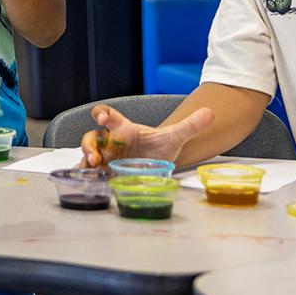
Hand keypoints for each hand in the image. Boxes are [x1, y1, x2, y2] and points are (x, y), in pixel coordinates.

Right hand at [79, 104, 214, 167]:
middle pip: (91, 137)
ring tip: (91, 170)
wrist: (157, 162)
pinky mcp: (105, 172)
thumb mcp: (175, 137)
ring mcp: (106, 157)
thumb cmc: (159, 147)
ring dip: (85, 161)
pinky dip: (85, 176)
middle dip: (89, 145)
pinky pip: (88, 172)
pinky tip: (87, 182)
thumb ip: (190, 125)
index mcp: (123, 129)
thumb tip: (210, 112)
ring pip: (86, 154)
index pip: (107, 115)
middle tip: (96, 157)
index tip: (102, 118)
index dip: (101, 114)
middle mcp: (111, 141)